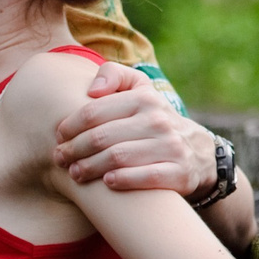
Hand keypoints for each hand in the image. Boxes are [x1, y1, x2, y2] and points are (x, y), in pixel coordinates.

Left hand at [55, 66, 212, 193]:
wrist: (199, 153)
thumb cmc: (154, 120)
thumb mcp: (141, 90)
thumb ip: (114, 75)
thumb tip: (92, 90)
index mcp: (144, 98)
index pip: (93, 111)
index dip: (70, 126)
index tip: (59, 136)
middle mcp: (158, 120)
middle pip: (100, 137)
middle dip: (73, 150)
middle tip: (60, 159)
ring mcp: (170, 147)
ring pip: (117, 158)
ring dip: (89, 168)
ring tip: (75, 173)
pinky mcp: (179, 173)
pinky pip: (143, 177)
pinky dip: (121, 180)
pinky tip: (106, 183)